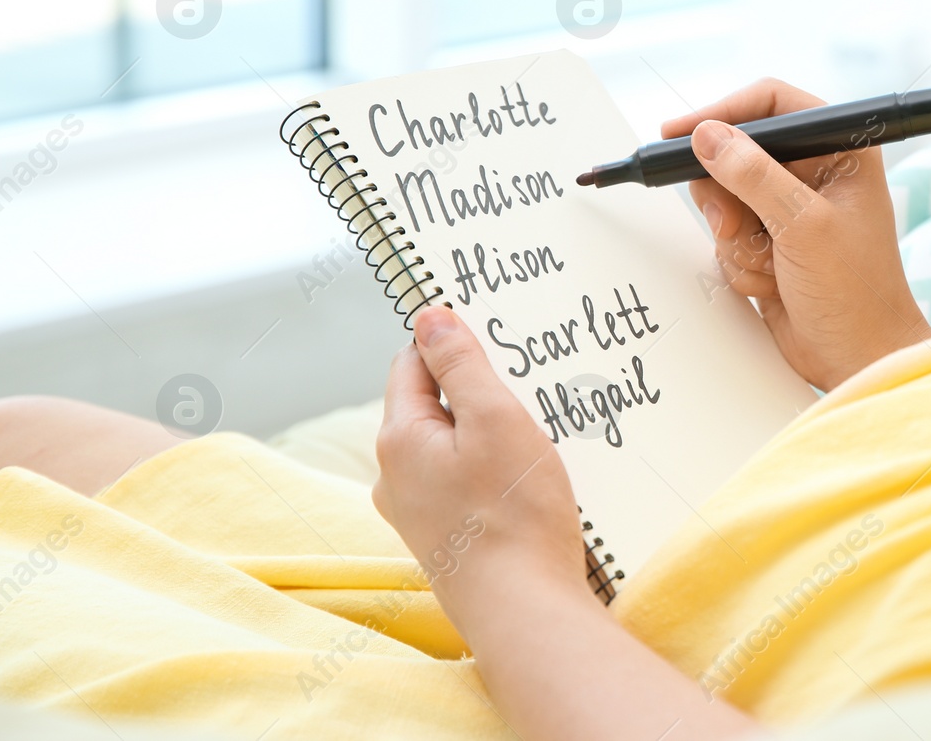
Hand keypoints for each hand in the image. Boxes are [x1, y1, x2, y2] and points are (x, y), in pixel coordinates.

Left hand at [372, 305, 589, 627]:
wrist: (524, 613)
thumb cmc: (514, 515)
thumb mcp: (495, 419)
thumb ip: (461, 364)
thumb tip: (429, 317)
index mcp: (398, 440)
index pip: (413, 364)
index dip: (454, 344)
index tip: (498, 340)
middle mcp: (394, 477)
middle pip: (432, 406)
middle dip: (477, 392)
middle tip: (528, 390)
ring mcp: (416, 514)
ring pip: (450, 448)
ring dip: (488, 435)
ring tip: (536, 439)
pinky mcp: (444, 540)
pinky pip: (462, 484)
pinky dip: (492, 472)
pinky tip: (528, 483)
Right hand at [662, 78, 930, 389]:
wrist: (858, 359)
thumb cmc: (855, 292)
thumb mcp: (803, 226)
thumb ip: (753, 176)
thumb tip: (706, 136)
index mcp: (841, 150)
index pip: (773, 104)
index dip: (724, 112)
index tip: (680, 132)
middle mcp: (815, 173)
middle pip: (736, 153)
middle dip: (729, 197)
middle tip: (734, 225)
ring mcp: (789, 210)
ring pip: (725, 199)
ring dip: (738, 239)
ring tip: (770, 265)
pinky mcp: (770, 243)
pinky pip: (727, 236)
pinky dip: (741, 263)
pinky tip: (772, 284)